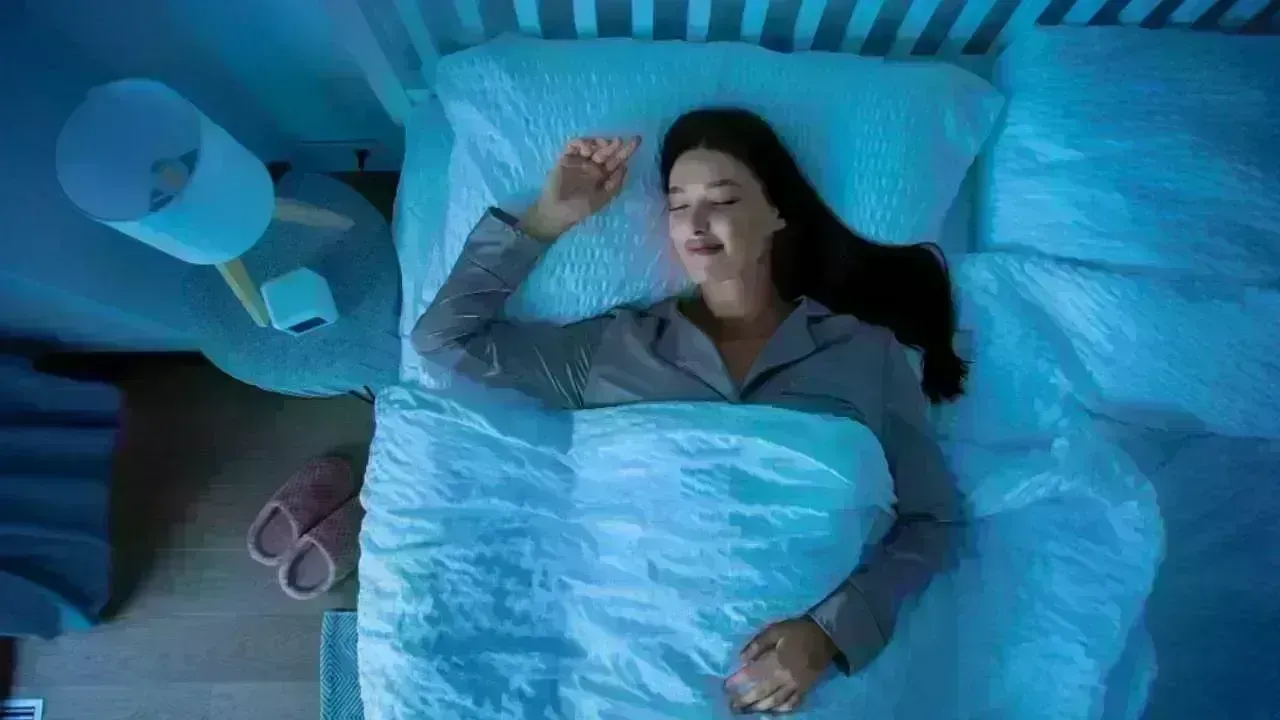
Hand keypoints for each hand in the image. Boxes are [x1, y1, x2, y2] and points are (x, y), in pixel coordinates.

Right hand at [519, 136, 639, 241]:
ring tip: (603, 145)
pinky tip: (586, 149)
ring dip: (599, 142)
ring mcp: (579, 160)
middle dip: (614, 144)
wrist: (556, 212)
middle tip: (619, 141)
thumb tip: (625, 167)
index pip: (617, 160)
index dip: (626, 151)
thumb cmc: (579, 208)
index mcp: (604, 175)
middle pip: (606, 150)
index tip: (636, 141)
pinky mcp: (566, 158)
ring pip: (592, 145)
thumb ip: (614, 185)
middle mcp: (593, 165)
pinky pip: (573, 146)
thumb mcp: (601, 199)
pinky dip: (581, 143)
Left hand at [725, 617, 838, 714]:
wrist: (826, 637)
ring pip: (775, 701)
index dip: (738, 682)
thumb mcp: (776, 630)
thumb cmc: (798, 631)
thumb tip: (742, 658)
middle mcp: (786, 677)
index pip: (753, 674)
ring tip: (747, 710)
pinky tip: (772, 710)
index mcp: (777, 661)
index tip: (726, 688)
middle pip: (762, 692)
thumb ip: (757, 644)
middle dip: (745, 700)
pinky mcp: (805, 689)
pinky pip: (792, 703)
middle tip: (732, 706)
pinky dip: (781, 708)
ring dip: (760, 707)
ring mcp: (796, 685)